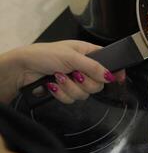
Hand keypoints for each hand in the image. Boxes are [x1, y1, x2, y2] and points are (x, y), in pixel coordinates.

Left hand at [0, 40, 125, 103]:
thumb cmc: (46, 54)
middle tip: (75, 74)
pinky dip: (62, 93)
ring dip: (70, 87)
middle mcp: (84, 68)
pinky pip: (72, 99)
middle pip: (98, 84)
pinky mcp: (66, 91)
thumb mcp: (72, 57)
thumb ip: (93, 67)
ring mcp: (75, 81)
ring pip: (85, 94)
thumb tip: (110, 76)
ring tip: (58, 77)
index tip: (119, 79)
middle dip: (85, 82)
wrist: (23, 69)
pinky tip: (53, 85)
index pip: (108, 62)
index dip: (114, 71)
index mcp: (88, 53)